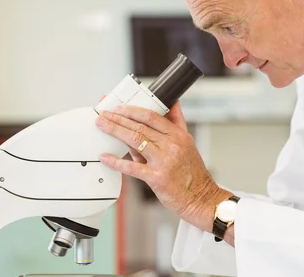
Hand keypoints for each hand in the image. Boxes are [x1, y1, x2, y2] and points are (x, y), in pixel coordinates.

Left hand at [95, 100, 231, 230]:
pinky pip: (133, 168)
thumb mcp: (187, 143)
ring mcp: (164, 162)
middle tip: (104, 114)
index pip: (152, 116)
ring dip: (115, 131)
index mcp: (178, 136)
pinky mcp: (157, 178)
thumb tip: (168, 106)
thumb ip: (176, 123)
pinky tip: (106, 157)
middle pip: (140, 126)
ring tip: (102, 126)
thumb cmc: (193, 173)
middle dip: (119, 118)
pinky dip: (117, 162)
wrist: (201, 198)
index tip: (119, 108)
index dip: (133, 110)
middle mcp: (172, 146)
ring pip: (135, 140)